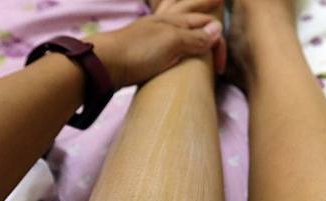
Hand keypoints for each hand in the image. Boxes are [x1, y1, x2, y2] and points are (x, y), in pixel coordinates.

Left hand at [89, 0, 225, 89]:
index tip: (219, 69)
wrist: (106, 63)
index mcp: (175, 21)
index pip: (205, 25)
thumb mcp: (172, 43)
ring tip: (193, 4)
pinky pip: (162, 25)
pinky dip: (170, 18)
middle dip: (204, 4)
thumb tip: (217, 28)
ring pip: (175, 13)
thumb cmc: (139, 52)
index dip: (217, 43)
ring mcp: (152, 31)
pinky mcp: (143, 43)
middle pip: (190, 10)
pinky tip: (168, 25)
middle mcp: (165, 22)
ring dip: (187, 7)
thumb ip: (195, 37)